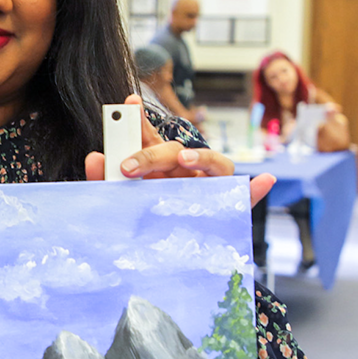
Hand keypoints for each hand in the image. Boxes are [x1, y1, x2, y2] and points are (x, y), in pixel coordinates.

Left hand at [85, 94, 274, 206]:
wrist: (164, 256)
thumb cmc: (142, 218)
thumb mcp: (118, 199)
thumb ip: (101, 179)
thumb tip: (92, 156)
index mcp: (159, 164)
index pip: (150, 137)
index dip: (140, 119)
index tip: (128, 103)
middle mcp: (185, 168)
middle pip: (173, 151)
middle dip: (151, 155)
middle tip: (128, 167)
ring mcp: (208, 185)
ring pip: (214, 164)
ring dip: (201, 157)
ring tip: (184, 159)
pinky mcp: (228, 206)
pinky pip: (245, 197)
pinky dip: (256, 188)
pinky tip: (264, 181)